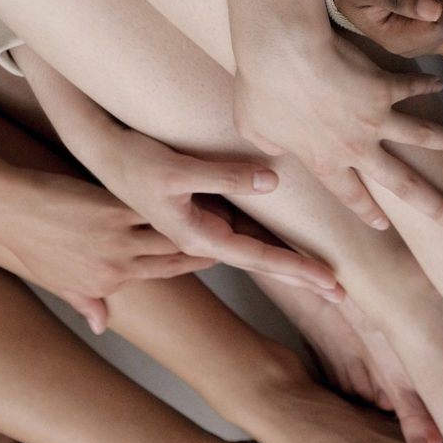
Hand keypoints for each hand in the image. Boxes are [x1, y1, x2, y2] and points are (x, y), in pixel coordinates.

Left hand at [0, 170, 218, 333]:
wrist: (7, 211)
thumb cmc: (29, 243)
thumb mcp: (57, 283)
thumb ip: (85, 303)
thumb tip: (101, 327)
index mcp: (108, 283)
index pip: (161, 274)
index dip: (190, 264)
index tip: (215, 255)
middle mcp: (116, 266)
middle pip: (174, 258)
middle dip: (208, 248)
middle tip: (240, 236)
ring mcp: (115, 239)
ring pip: (170, 236)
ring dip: (200, 226)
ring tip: (230, 214)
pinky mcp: (111, 210)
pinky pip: (153, 209)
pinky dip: (176, 203)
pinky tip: (198, 192)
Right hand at [92, 126, 342, 298]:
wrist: (100, 148)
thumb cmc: (133, 159)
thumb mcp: (178, 168)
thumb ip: (226, 176)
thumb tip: (272, 182)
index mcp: (197, 236)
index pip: (259, 258)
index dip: (297, 269)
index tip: (331, 282)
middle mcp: (203, 237)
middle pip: (263, 261)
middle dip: (303, 277)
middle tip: (343, 294)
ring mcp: (204, 224)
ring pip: (256, 248)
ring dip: (290, 262)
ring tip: (325, 277)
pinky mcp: (203, 208)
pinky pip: (245, 230)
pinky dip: (270, 241)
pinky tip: (289, 246)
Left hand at [234, 28, 442, 230]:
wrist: (283, 50)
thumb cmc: (260, 88)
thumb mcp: (253, 127)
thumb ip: (268, 145)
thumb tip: (274, 151)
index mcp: (324, 161)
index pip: (350, 195)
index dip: (367, 212)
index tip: (383, 225)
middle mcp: (357, 147)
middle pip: (404, 185)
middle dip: (436, 206)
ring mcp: (375, 118)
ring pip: (422, 137)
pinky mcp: (383, 86)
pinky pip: (410, 87)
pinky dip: (425, 85)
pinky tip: (440, 84)